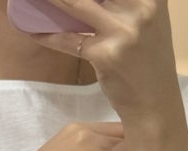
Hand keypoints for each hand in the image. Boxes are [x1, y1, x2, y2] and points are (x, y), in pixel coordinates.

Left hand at [32, 0, 179, 124]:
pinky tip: (32, 29)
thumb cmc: (149, 61)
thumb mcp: (147, 20)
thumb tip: (82, 1)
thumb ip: (124, 2)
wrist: (155, 104)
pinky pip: (68, 39)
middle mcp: (141, 7)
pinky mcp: (104, 54)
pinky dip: (47, 35)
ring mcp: (122, 30)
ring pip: (76, 3)